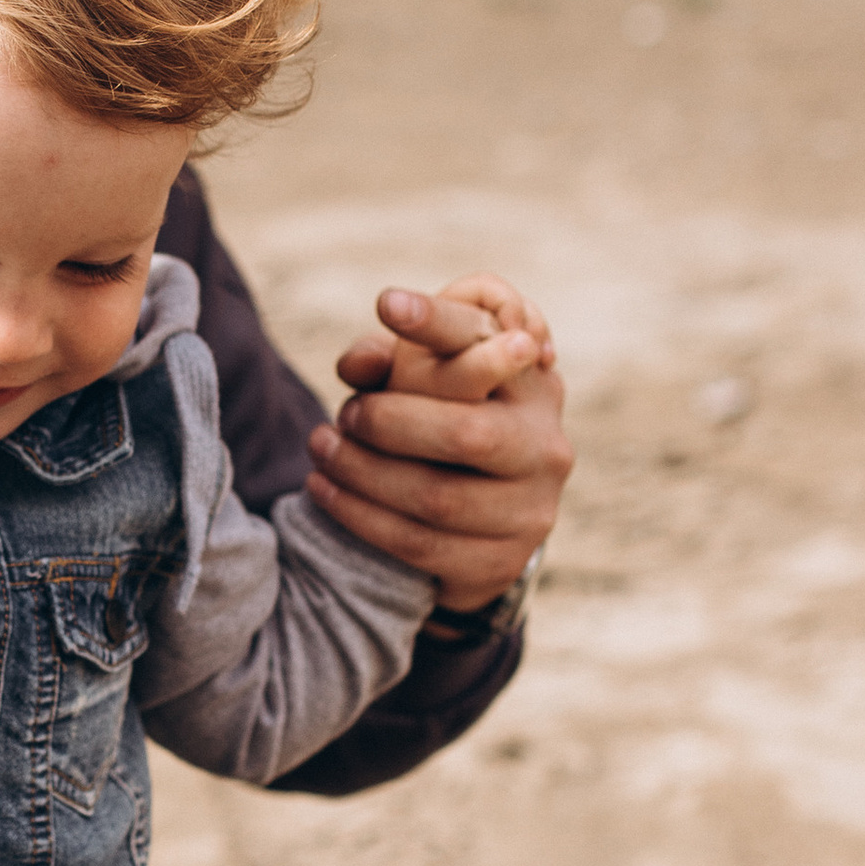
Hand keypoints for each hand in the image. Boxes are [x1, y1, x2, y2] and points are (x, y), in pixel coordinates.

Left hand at [304, 275, 571, 609]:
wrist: (483, 516)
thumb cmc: (444, 416)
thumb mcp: (426, 375)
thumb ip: (391, 356)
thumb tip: (358, 364)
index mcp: (530, 379)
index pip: (491, 340)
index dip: (440, 321)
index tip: (387, 304)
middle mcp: (544, 442)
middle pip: (466, 434)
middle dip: (389, 422)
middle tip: (346, 413)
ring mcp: (530, 508)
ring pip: (435, 497)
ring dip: (361, 472)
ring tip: (320, 448)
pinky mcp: (501, 561)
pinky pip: (419, 544)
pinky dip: (360, 516)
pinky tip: (323, 491)